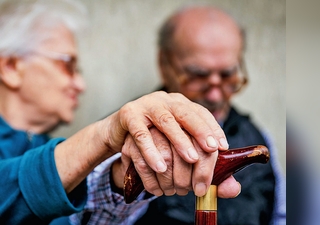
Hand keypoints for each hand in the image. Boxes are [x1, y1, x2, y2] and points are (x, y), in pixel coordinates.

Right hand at [56, 91, 228, 193]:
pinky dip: (151, 151)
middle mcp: (165, 100)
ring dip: (179, 140)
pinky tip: (160, 166)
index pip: (201, 113)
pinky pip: (141, 134)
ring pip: (165, 121)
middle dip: (201, 130)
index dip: (213, 128)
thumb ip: (203, 168)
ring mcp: (146, 105)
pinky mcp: (128, 114)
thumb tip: (232, 190)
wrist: (119, 132)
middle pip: (186, 112)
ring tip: (191, 159)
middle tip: (213, 149)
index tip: (223, 147)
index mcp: (180, 104)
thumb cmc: (152, 141)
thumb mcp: (175, 148)